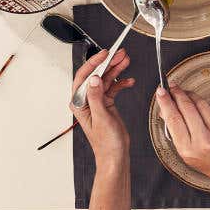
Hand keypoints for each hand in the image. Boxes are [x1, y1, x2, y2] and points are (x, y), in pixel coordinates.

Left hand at [69, 49, 135, 165]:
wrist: (115, 155)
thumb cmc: (106, 143)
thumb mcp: (101, 118)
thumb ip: (96, 97)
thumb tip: (94, 79)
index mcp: (80, 104)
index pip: (84, 78)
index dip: (94, 63)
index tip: (104, 54)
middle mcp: (87, 101)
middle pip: (96, 76)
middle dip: (108, 63)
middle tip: (120, 54)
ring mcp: (97, 101)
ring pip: (106, 79)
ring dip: (116, 70)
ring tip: (126, 60)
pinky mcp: (107, 103)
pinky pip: (114, 88)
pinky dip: (122, 83)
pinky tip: (129, 81)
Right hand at [155, 86, 209, 186]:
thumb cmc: (205, 160)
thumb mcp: (185, 151)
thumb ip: (176, 131)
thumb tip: (165, 109)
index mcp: (187, 148)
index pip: (173, 119)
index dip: (166, 102)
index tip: (161, 92)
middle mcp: (202, 140)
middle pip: (187, 108)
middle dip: (178, 94)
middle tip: (172, 87)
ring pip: (201, 105)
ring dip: (191, 95)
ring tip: (185, 93)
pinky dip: (206, 105)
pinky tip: (202, 106)